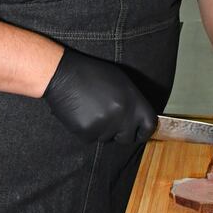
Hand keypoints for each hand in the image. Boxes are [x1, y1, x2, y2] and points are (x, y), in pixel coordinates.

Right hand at [43, 48, 157, 143]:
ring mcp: (105, 124)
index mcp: (132, 99)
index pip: (149, 125)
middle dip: (120, 133)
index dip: (144, 131)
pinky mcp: (87, 131)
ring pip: (107, 138)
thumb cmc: (91, 74)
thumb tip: (138, 117)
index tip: (139, 132)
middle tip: (107, 119)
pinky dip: (87, 130)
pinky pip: (91, 138)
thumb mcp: (120, 81)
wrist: (63, 74)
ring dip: (101, 130)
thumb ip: (132, 100)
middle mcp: (122, 114)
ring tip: (91, 109)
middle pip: (127, 137)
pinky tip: (81, 114)